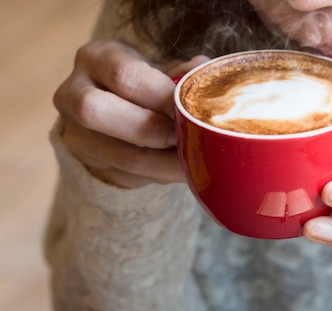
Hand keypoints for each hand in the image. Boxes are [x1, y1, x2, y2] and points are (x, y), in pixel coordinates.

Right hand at [53, 40, 208, 187]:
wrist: (108, 110)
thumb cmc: (143, 84)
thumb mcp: (157, 70)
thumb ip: (180, 73)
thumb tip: (202, 69)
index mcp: (96, 58)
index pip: (125, 75)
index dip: (161, 95)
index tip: (191, 108)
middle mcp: (73, 92)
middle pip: (99, 111)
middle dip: (154, 129)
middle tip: (187, 135)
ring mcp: (74, 132)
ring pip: (122, 155)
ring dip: (166, 163)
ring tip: (197, 161)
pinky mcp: (87, 164)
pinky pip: (130, 176)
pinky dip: (163, 175)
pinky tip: (183, 171)